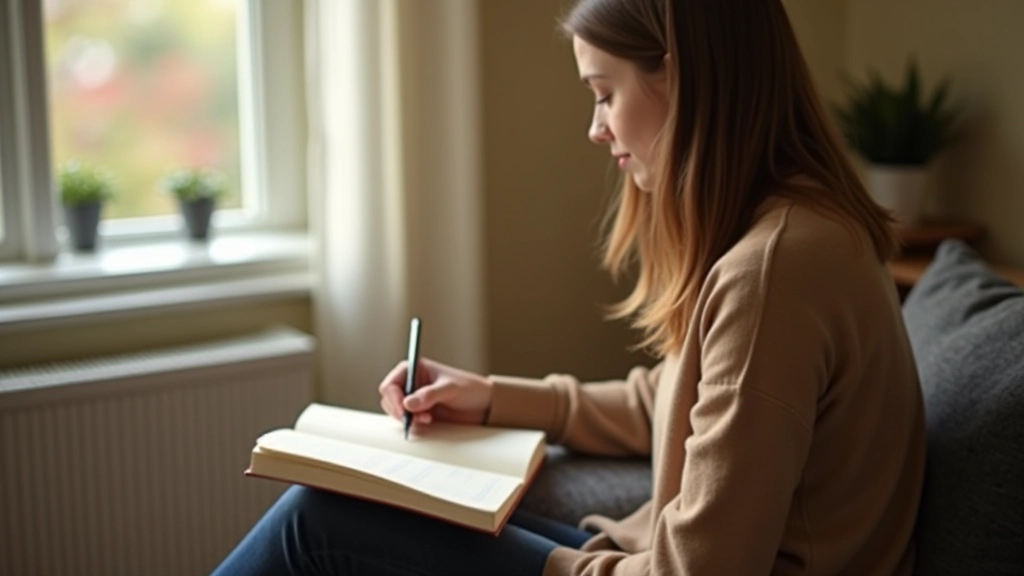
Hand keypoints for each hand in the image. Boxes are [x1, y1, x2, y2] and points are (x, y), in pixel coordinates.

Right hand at [378, 358, 492, 425]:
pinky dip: (413, 424)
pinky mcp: (420, 412)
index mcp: (416, 369)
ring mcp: (415, 398)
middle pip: (389, 399)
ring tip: (427, 419)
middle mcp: (412, 383)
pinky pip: (407, 420)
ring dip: (407, 418)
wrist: (484, 405)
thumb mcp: (451, 389)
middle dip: (399, 410)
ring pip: (395, 411)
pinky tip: (428, 421)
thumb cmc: (470, 389)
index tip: (403, 410)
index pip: (391, 383)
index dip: (393, 398)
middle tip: (415, 418)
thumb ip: (429, 395)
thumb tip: (407, 404)